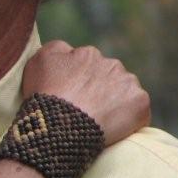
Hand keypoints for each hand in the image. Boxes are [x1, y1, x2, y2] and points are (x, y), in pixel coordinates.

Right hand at [23, 41, 149, 145]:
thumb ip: (55, 48)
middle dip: (98, 89)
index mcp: (88, 54)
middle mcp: (112, 63)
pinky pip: (137, 110)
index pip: (85, 64)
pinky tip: (111, 128)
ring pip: (124, 91)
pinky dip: (128, 118)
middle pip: (108, 76)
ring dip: (114, 101)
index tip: (69, 94)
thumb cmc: (45, 95)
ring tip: (97, 119)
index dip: (76, 81)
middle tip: (83, 109)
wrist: (62, 124)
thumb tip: (68, 49)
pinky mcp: (140, 103)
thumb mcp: (37, 61)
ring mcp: (128, 83)